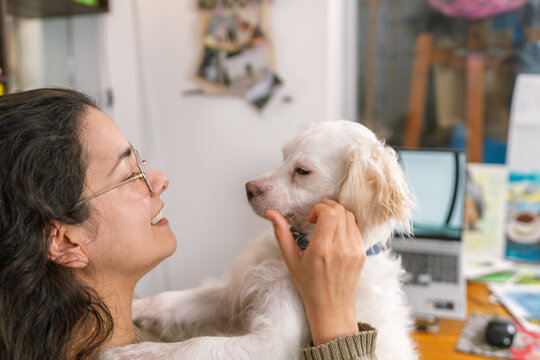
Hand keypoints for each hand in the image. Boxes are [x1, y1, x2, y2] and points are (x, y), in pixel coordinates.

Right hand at [266, 199, 365, 344]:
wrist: (332, 307)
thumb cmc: (309, 285)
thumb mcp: (291, 260)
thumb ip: (281, 233)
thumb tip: (270, 212)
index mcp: (322, 249)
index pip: (329, 213)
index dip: (319, 207)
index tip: (311, 219)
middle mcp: (341, 248)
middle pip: (340, 210)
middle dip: (326, 207)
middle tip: (317, 218)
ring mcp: (354, 250)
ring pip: (350, 216)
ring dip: (336, 215)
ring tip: (326, 226)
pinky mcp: (362, 253)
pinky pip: (356, 228)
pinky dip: (345, 224)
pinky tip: (335, 235)